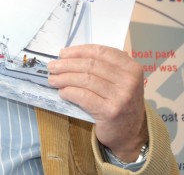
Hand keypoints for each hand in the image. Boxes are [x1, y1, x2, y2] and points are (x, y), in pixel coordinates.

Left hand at [47, 44, 147, 162]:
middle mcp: (129, 80)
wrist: (130, 133)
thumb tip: (67, 57)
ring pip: (85, 80)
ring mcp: (121, 97)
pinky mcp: (110, 112)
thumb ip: (101, 67)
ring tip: (52, 79)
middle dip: (67, 64)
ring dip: (64, 78)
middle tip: (52, 67)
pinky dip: (69, 92)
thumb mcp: (119, 80)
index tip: (62, 53)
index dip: (78, 51)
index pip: (100, 52)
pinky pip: (84, 96)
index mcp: (131, 67)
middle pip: (90, 65)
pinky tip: (62, 92)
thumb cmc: (119, 102)